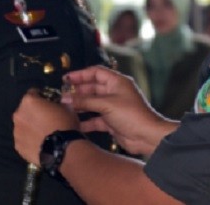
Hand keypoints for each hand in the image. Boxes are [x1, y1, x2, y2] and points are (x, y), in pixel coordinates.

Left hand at [13, 89, 79, 164]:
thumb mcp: (66, 107)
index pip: (33, 93)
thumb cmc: (65, 124)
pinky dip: (29, 140)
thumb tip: (54, 105)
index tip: (49, 102)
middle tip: (46, 119)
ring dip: (30, 126)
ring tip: (43, 134)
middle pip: (25, 110)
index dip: (42, 97)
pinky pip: (23, 139)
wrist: (62, 150)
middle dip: (33, 112)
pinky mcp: (18, 146)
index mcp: (29, 101)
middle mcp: (18, 115)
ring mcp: (16, 132)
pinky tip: (39, 143)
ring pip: (23, 125)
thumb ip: (56, 103)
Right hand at [62, 66, 177, 155]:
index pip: (96, 72)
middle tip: (63, 95)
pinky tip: (75, 123)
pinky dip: (86, 121)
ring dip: (80, 105)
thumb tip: (66, 98)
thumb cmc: (132, 115)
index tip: (66, 79)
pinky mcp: (111, 122)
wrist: (147, 136)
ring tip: (65, 108)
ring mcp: (113, 107)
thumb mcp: (106, 104)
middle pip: (92, 88)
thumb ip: (85, 101)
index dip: (81, 74)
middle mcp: (115, 93)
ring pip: (92, 103)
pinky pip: (95, 119)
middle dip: (78, 91)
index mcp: (117, 82)